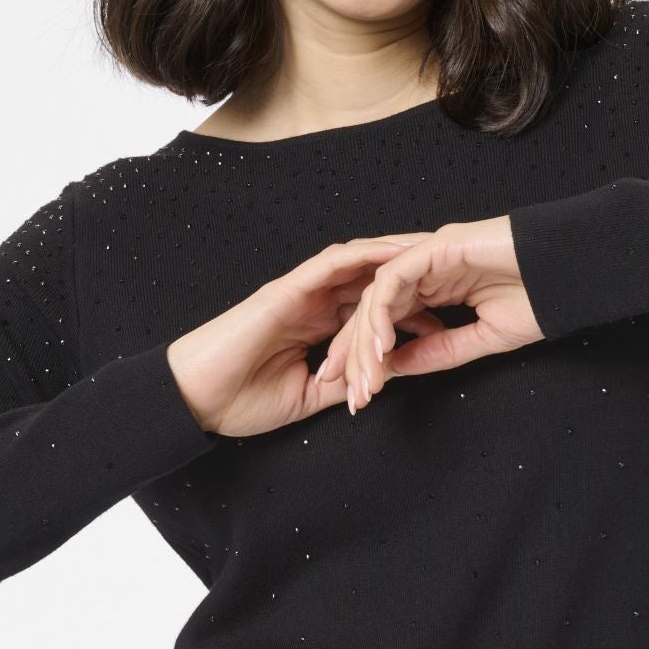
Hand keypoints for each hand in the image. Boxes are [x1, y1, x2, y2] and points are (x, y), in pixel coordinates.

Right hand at [165, 233, 440, 437]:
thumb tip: (383, 377)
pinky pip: (332, 263)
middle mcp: (312, 303)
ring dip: (395, 253)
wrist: (194, 397)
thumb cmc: (239, 401)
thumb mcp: (307, 396)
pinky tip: (396, 251)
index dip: (409, 310)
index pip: (371, 310)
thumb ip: (343, 382)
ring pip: (358, 262)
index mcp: (317, 328)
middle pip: (371, 279)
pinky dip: (365, 255)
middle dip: (413, 273)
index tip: (448, 317)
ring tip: (434, 247)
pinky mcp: (287, 288)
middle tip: (455, 268)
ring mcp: (300, 292)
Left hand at [314, 216, 543, 413]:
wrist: (572, 270)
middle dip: (354, 355)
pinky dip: (382, 314)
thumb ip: (438, 352)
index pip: (387, 325)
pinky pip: (393, 280)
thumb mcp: (481, 339)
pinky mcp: (434, 246)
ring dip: (365, 342)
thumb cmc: (539, 300)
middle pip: (371, 313)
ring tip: (365, 381)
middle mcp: (423, 271)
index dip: (369, 360)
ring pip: (375, 299)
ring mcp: (426, 255)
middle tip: (348, 396)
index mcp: (434, 290)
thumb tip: (396, 370)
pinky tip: (380, 346)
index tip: (359, 397)